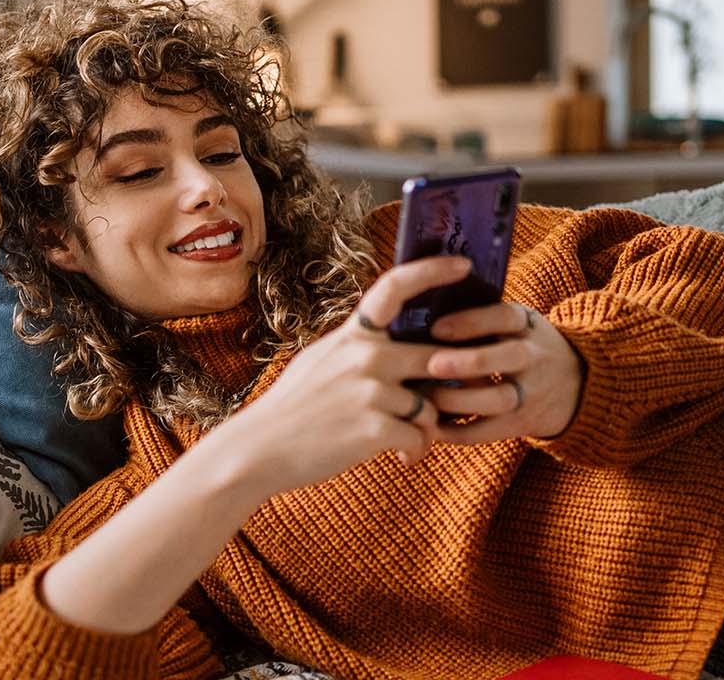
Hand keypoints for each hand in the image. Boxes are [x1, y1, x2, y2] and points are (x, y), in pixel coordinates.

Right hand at [207, 255, 472, 494]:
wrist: (259, 450)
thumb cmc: (294, 408)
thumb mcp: (322, 360)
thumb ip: (359, 348)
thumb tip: (395, 342)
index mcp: (353, 335)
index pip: (395, 287)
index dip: (433, 271)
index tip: (464, 265)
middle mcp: (365, 356)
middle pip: (436, 358)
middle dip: (444, 387)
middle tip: (440, 408)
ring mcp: (370, 391)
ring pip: (430, 406)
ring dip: (426, 429)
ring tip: (408, 443)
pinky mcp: (374, 429)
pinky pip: (419, 437)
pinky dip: (415, 451)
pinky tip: (401, 458)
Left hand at [422, 302, 583, 443]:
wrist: (577, 384)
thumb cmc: (526, 346)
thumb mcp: (518, 324)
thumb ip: (483, 319)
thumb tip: (422, 315)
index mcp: (529, 325)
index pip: (505, 317)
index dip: (472, 322)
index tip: (436, 328)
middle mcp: (535, 357)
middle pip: (508, 357)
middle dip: (469, 362)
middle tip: (431, 364)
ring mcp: (531, 393)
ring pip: (497, 399)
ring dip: (457, 400)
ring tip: (424, 396)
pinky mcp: (522, 423)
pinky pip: (488, 431)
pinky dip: (458, 432)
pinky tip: (431, 427)